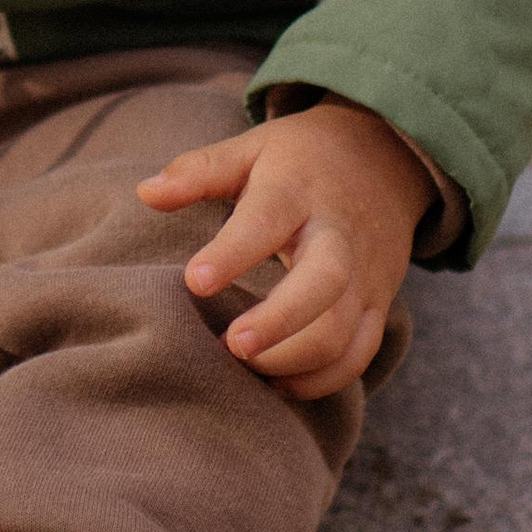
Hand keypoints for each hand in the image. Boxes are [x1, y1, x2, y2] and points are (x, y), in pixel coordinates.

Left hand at [137, 99, 429, 399]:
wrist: (385, 159)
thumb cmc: (301, 160)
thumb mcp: (252, 148)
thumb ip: (200, 171)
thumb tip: (146, 193)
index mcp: (298, 190)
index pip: (268, 219)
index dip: (233, 252)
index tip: (194, 281)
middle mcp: (338, 235)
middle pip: (325, 282)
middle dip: (279, 321)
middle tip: (232, 345)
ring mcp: (364, 274)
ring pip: (344, 329)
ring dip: (295, 359)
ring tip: (246, 365)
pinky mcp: (378, 304)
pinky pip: (360, 353)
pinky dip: (323, 379)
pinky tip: (279, 384)